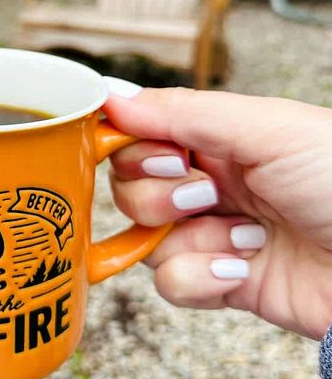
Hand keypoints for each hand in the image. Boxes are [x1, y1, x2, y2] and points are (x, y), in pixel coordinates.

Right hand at [103, 81, 331, 339]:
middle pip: (129, 188)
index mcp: (217, 137)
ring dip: (189, 238)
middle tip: (205, 195)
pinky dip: (200, 277)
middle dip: (159, 195)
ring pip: (144, 238)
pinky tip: (244, 268)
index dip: (134, 148)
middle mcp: (208, 182)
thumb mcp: (266, 129)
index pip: (139, 136)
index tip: (164, 157)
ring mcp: (212, 233)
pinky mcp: (221, 282)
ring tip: (245, 235)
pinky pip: (171, 282)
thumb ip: (183, 112)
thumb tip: (112, 96)